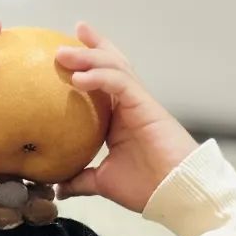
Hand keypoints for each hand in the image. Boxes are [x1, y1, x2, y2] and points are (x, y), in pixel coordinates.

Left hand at [55, 23, 196, 213]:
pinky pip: (120, 83)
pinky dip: (99, 76)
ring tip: (63, 53)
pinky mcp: (145, 105)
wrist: (175, 194)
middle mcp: (129, 105)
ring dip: (88, 57)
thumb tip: (59, 187)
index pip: (102, 83)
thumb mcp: (103, 182)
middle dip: (89, 49)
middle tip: (63, 41)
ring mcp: (139, 103)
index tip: (63, 56)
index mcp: (120, 119)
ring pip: (114, 67)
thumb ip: (82, 180)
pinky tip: (79, 78)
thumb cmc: (147, 188)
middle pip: (110, 65)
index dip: (86, 66)